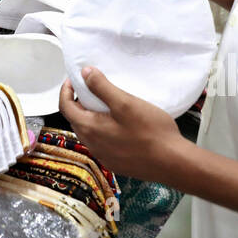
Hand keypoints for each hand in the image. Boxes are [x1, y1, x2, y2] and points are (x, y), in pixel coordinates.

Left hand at [58, 67, 183, 182]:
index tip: (75, 79)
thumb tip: (84, 74)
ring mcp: (104, 156)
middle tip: (91, 88)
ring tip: (106, 103)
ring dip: (91, 116)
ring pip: (89, 131)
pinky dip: (103, 129)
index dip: (66, 90)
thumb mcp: (125, 103)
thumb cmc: (151, 132)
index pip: (64, 107)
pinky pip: (101, 142)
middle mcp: (92, 145)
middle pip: (75, 119)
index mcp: (90, 128)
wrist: (173, 163)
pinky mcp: (116, 162)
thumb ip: (102, 87)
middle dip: (78, 102)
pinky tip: (119, 124)